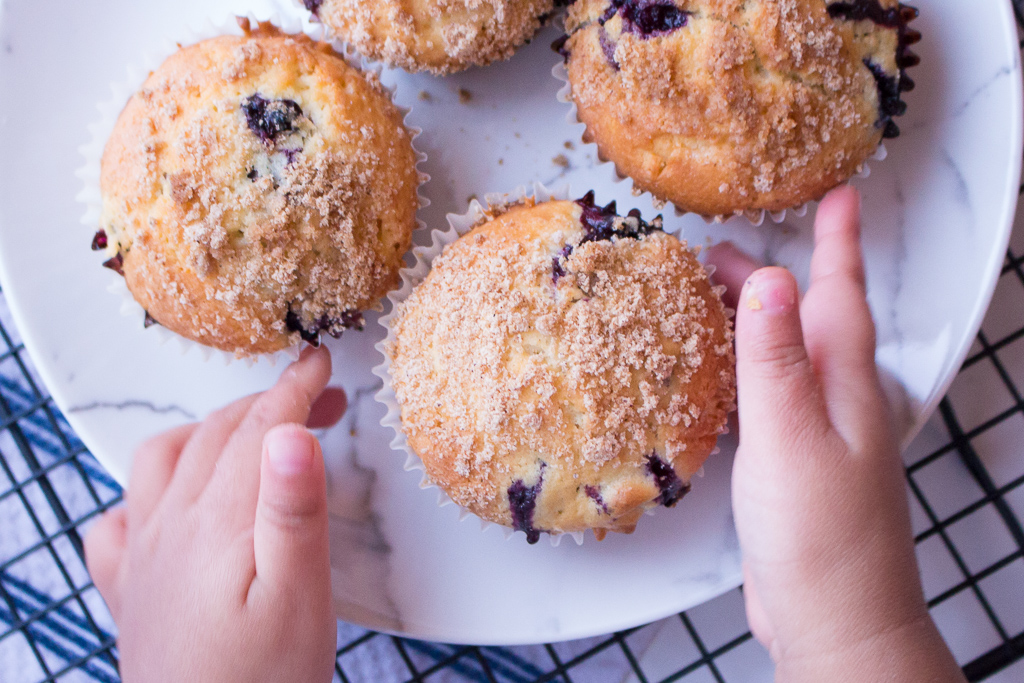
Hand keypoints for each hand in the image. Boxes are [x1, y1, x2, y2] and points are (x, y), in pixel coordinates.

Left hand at [84, 347, 344, 682]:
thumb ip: (293, 511)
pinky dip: (146, 489)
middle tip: (318, 397)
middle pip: (219, 436)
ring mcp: (145, 558)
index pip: (259, 430)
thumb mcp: (300, 598)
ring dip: (211, 430)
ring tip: (250, 427)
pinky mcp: (133, 590)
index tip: (320, 362)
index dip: (294, 389)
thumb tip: (289, 433)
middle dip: (270, 403)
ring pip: (166, 461)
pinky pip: (120, 519)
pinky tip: (167, 498)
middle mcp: (171, 528)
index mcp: (218, 524)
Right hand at [707, 187, 963, 681]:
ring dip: (753, 322)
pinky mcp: (793, 465)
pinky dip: (742, 371)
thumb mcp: (790, 437)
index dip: (837, 242)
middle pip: (804, 320)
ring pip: (784, 357)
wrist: (834, 620)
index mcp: (844, 384)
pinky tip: (717, 376)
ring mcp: (817, 434)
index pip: (839, 295)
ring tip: (711, 299)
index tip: (837, 195)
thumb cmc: (822, 537)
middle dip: (769, 279)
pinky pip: (768, 397)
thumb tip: (768, 279)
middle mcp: (837, 401)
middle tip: (719, 252)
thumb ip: (775, 361)